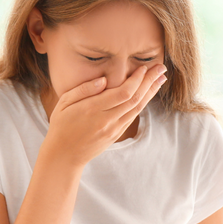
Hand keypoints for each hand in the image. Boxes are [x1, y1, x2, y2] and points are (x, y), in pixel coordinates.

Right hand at [42, 64, 166, 168]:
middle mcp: (106, 120)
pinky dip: (142, 103)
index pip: (123, 92)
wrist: (64, 156)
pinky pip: (132, 116)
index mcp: (92, 109)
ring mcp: (113, 129)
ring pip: (137, 108)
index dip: (136, 79)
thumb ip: (83, 90)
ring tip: (161, 78)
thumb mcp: (64, 104)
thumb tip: (104, 79)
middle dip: (149, 81)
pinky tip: (147, 94)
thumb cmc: (61, 126)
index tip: (143, 67)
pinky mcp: (116, 135)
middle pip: (135, 98)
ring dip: (150, 92)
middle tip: (160, 67)